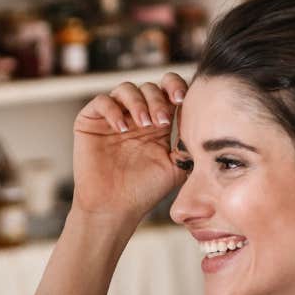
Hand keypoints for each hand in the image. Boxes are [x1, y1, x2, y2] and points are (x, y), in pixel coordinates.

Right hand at [70, 73, 188, 230]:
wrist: (114, 208)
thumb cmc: (144, 191)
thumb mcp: (176, 166)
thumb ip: (188, 144)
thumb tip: (204, 125)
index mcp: (157, 122)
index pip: (168, 91)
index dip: (175, 87)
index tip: (182, 99)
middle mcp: (135, 116)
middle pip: (149, 87)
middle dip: (158, 100)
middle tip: (161, 122)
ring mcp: (113, 117)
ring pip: (126, 89)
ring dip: (138, 102)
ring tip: (144, 124)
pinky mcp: (90, 121)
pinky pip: (101, 101)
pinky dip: (113, 110)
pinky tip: (122, 128)